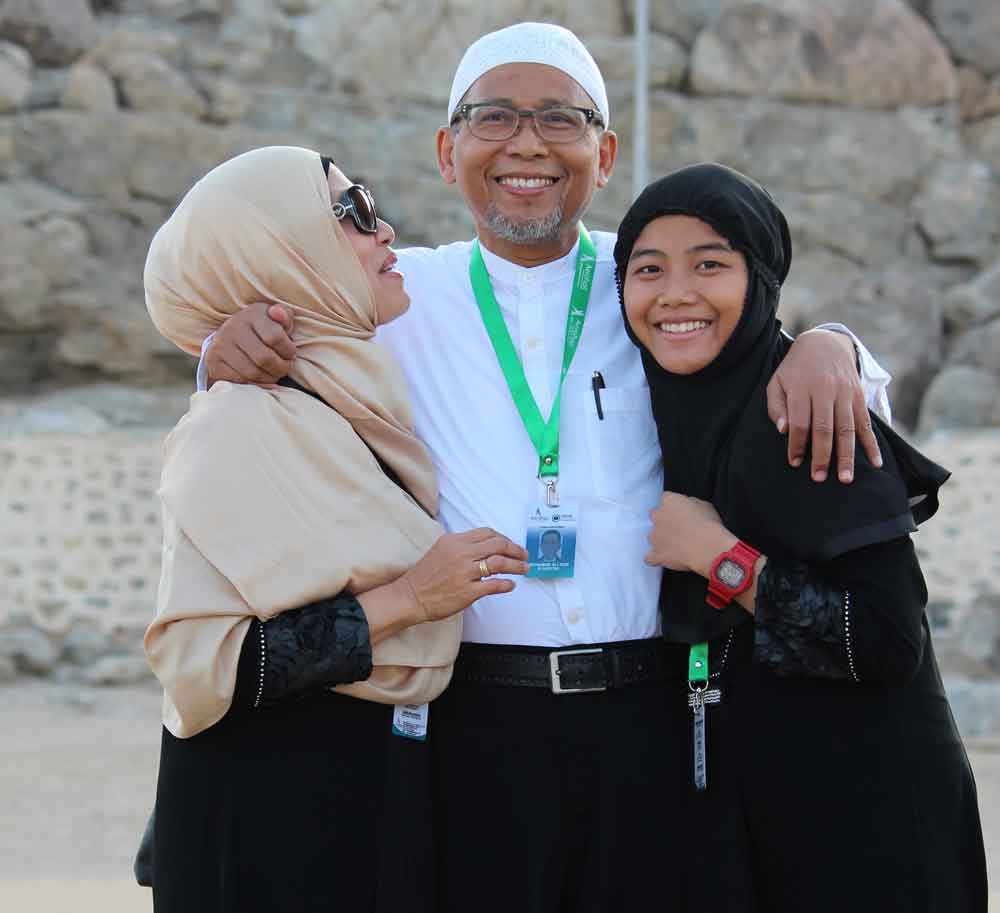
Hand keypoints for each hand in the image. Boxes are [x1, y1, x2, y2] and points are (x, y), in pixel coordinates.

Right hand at [205, 302, 296, 385]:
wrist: (230, 337)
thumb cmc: (261, 330)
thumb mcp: (276, 319)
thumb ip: (284, 315)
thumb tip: (277, 313)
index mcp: (251, 315)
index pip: (275, 337)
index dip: (288, 351)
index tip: (291, 354)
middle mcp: (233, 328)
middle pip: (264, 358)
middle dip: (281, 368)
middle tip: (285, 368)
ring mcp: (221, 346)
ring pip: (253, 372)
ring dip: (270, 378)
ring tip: (274, 374)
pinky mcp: (213, 362)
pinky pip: (240, 381)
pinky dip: (255, 384)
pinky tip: (261, 378)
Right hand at [399, 528, 529, 622]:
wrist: (410, 596)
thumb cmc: (426, 576)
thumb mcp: (442, 550)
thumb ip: (462, 546)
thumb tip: (487, 547)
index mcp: (454, 541)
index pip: (487, 533)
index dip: (504, 538)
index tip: (511, 545)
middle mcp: (460, 553)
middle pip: (497, 545)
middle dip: (516, 550)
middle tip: (524, 555)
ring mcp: (464, 572)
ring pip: (499, 563)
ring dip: (516, 565)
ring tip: (524, 568)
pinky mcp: (467, 591)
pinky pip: (494, 585)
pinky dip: (506, 584)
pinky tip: (511, 585)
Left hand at [645, 493, 733, 574]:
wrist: (707, 548)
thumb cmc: (710, 525)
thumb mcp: (705, 506)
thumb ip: (691, 503)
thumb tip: (687, 506)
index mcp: (669, 501)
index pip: (667, 498)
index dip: (675, 506)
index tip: (683, 512)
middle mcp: (657, 516)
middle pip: (656, 515)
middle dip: (664, 521)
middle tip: (679, 528)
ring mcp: (654, 536)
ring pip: (653, 536)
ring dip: (661, 540)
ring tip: (676, 547)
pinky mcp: (656, 554)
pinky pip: (650, 557)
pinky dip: (656, 558)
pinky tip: (664, 559)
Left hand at [766, 329, 881, 483]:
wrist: (825, 343)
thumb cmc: (795, 369)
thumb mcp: (778, 382)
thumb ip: (776, 406)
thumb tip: (783, 430)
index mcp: (802, 388)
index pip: (799, 421)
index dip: (797, 444)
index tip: (795, 462)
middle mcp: (825, 391)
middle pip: (824, 428)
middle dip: (821, 456)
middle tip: (818, 478)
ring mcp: (845, 393)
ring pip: (847, 429)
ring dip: (847, 455)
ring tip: (845, 478)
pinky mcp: (859, 396)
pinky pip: (866, 423)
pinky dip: (871, 444)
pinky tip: (875, 462)